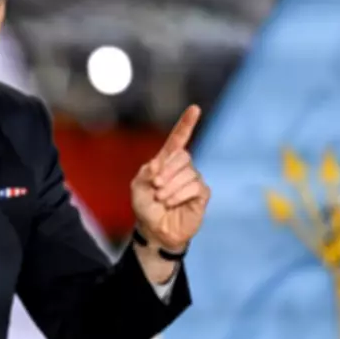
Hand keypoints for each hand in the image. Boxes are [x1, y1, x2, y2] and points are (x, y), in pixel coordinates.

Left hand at [131, 105, 209, 252]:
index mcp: (166, 161)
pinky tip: (171, 203)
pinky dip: (179, 194)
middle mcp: (183, 167)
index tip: (195, 108)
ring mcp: (194, 179)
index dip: (186, 124)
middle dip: (167, 171)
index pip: (179, 139)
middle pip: (182, 156)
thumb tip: (160, 164)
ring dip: (170, 187)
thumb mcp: (138, 186)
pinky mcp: (202, 194)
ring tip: (161, 199)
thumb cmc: (146, 207)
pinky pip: (195, 186)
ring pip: (188, 172)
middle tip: (156, 187)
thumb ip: (146, 171)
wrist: (154, 230)